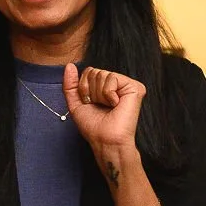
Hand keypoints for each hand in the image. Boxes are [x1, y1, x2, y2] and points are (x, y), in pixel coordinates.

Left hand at [61, 63, 144, 178]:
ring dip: (99, 94)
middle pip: (94, 71)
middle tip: (100, 106)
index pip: (88, 71)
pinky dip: (108, 94)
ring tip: (108, 106)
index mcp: (105, 86)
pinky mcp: (135, 87)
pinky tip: (116, 104)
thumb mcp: (75, 103)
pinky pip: (112, 78)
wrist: (105, 140)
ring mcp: (127, 84)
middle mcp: (117, 83)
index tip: (90, 103)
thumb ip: (70, 84)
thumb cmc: (93, 126)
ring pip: (102, 74)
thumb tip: (69, 65)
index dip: (84, 88)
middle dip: (91, 91)